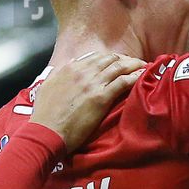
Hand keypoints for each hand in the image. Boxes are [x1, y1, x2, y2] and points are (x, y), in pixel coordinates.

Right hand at [29, 51, 144, 149]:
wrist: (46, 131)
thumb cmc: (44, 114)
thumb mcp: (46, 87)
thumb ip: (57, 74)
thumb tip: (68, 65)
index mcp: (70, 68)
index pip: (95, 57)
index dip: (109, 59)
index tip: (117, 62)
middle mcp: (83, 72)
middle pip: (110, 59)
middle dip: (124, 60)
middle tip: (134, 64)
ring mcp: (93, 84)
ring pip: (119, 67)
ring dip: (134, 65)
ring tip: (144, 66)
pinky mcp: (101, 98)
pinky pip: (123, 82)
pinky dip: (135, 77)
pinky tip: (143, 76)